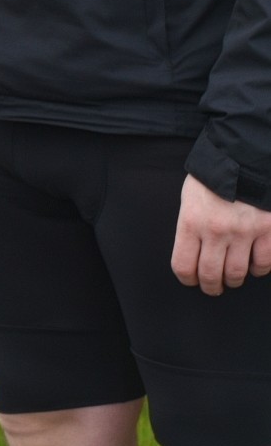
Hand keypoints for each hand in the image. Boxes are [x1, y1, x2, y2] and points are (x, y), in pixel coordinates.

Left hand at [171, 175, 270, 295]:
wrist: (243, 158)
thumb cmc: (213, 178)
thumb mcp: (190, 200)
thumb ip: (191, 227)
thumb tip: (193, 253)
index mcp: (191, 223)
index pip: (183, 265)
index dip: (187, 279)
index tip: (191, 280)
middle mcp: (216, 231)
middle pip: (210, 274)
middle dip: (210, 286)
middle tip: (213, 287)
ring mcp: (244, 231)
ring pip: (237, 273)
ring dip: (233, 280)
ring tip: (232, 278)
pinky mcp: (268, 230)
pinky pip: (264, 263)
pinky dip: (259, 269)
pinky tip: (254, 266)